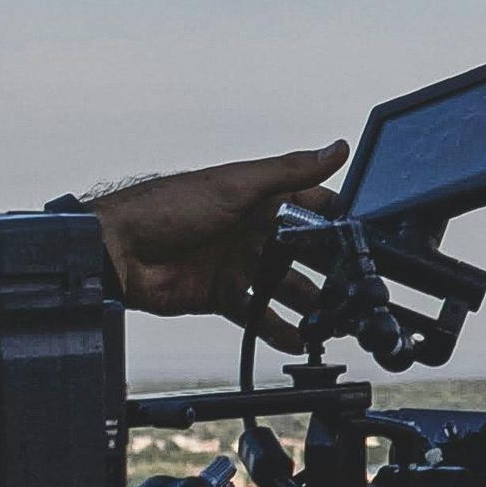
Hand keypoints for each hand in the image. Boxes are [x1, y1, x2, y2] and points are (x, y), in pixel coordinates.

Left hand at [91, 145, 346, 349]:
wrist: (118, 252)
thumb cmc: (167, 207)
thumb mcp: (236, 185)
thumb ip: (289, 171)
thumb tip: (335, 148)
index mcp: (259, 199)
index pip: (312, 206)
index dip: (340, 221)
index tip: (368, 240)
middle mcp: (251, 230)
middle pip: (303, 252)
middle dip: (330, 270)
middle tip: (355, 289)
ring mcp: (237, 264)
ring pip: (283, 286)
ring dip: (308, 303)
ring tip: (332, 321)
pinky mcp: (220, 295)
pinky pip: (256, 314)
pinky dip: (276, 328)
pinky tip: (297, 338)